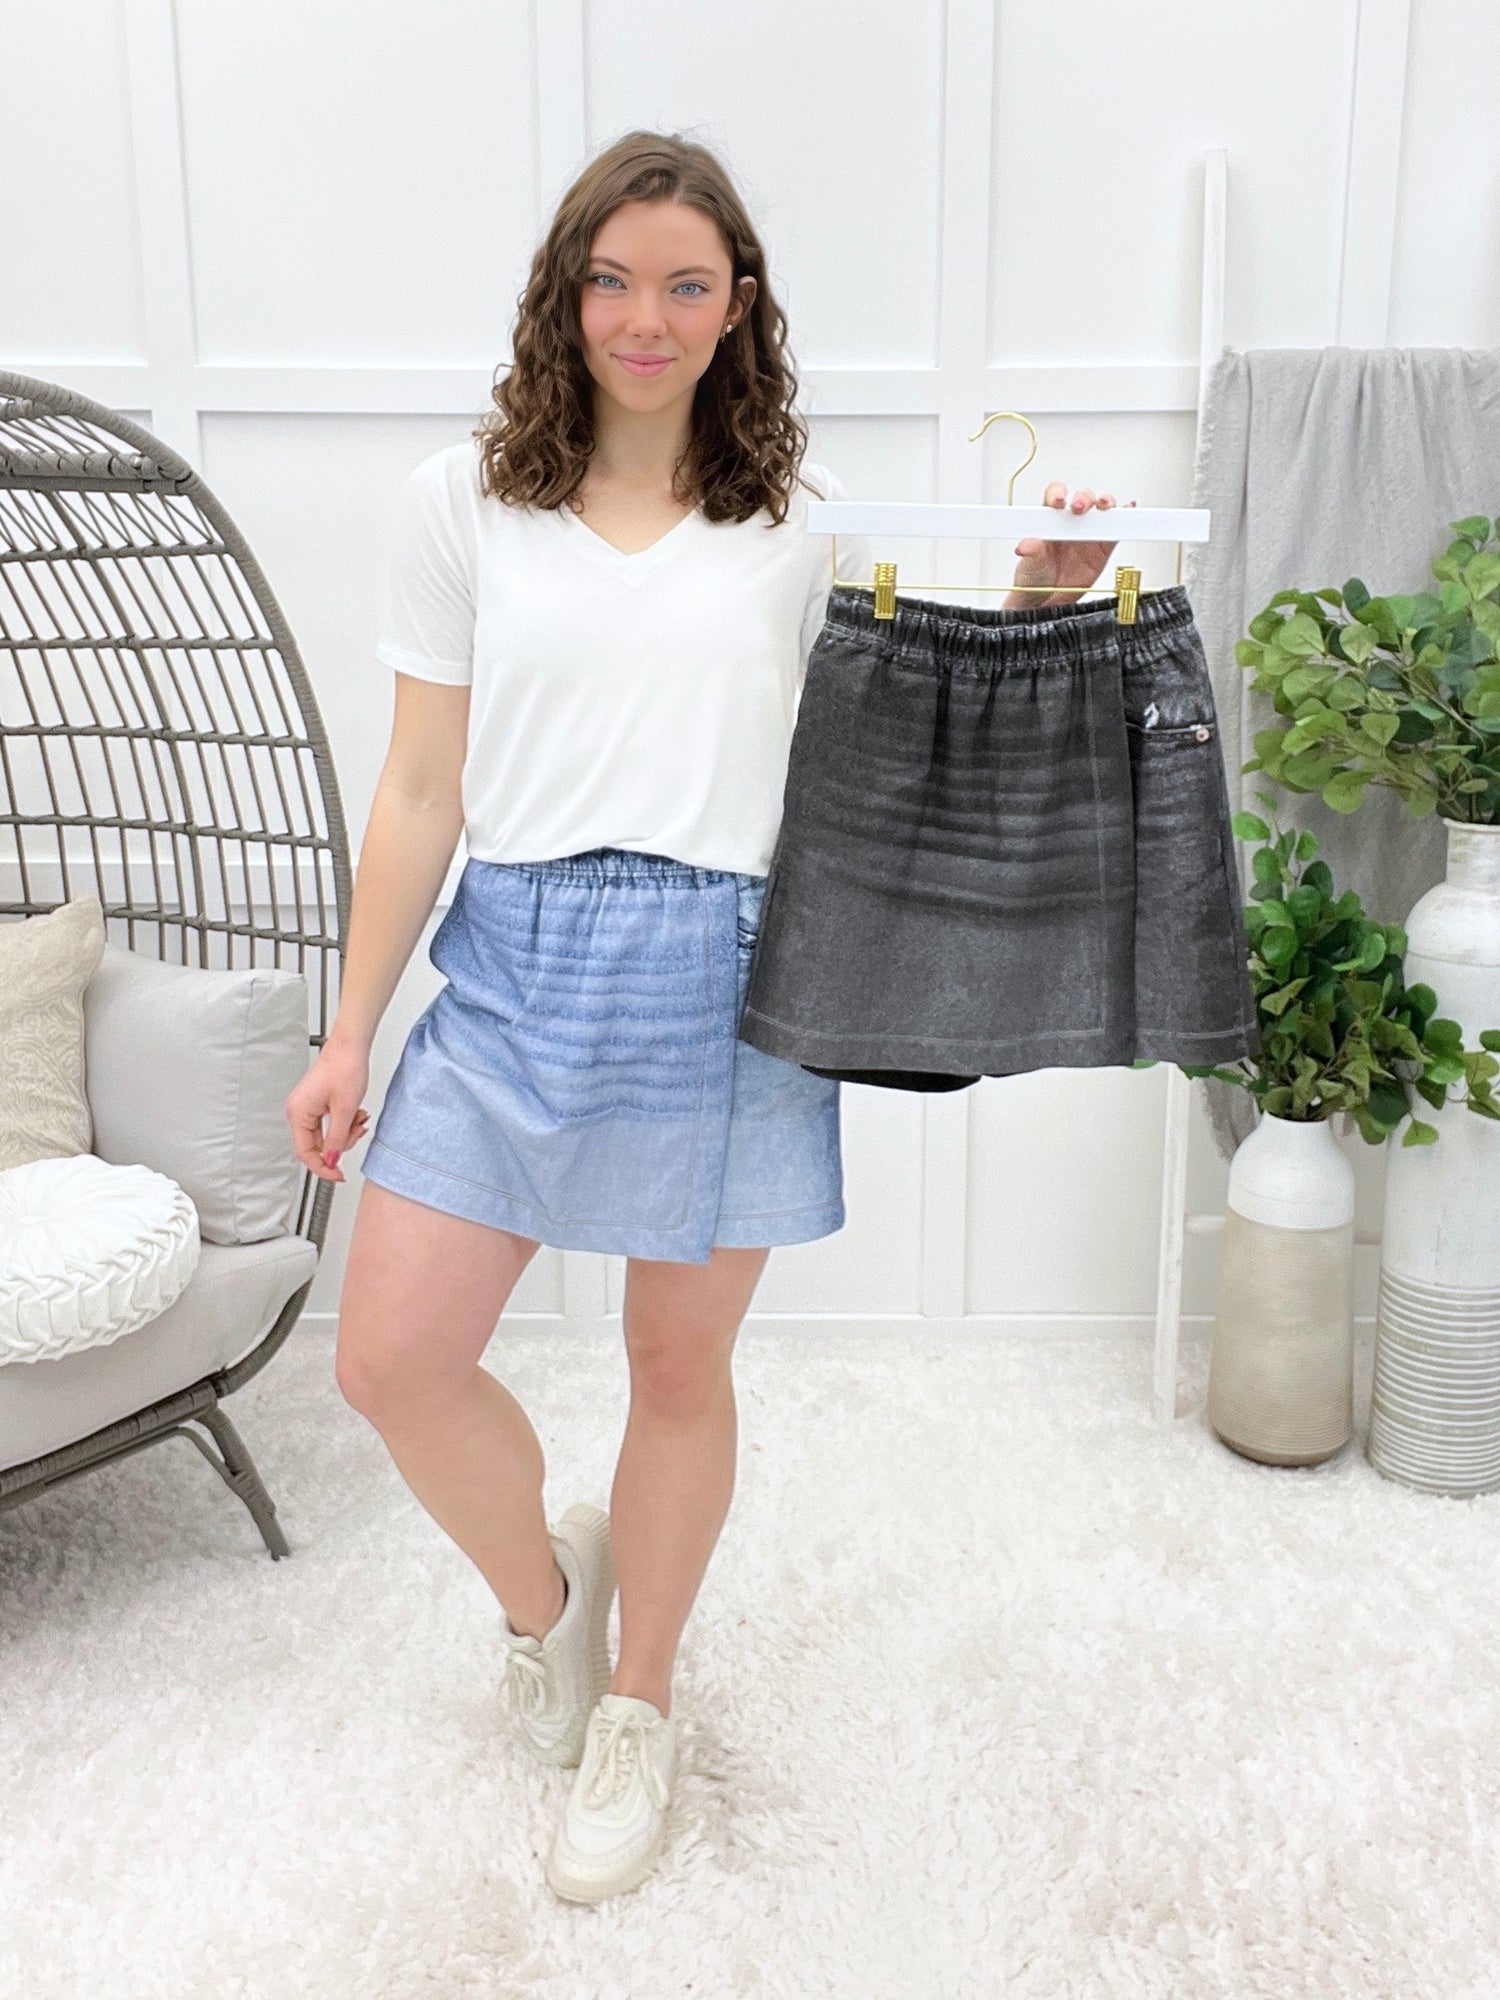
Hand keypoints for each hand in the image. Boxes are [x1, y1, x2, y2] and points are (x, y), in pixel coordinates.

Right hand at [285, 1040, 372, 1184]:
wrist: (350, 1046)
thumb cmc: (345, 1067)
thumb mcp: (345, 1110)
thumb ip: (337, 1139)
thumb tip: (332, 1160)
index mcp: (299, 1113)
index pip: (306, 1153)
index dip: (323, 1167)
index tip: (338, 1175)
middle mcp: (298, 1111)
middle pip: (317, 1145)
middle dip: (341, 1143)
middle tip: (357, 1132)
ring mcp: (307, 1107)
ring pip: (326, 1135)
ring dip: (346, 1132)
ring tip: (359, 1118)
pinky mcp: (317, 1102)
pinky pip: (329, 1123)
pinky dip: (344, 1123)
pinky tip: (356, 1114)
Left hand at [1005, 483, 1136, 608]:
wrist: (1048, 602)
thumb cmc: (1034, 579)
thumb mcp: (1029, 567)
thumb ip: (1031, 554)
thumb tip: (1024, 546)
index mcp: (1049, 520)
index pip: (1055, 497)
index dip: (1058, 494)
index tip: (1058, 501)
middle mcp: (1070, 521)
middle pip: (1082, 498)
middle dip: (1083, 498)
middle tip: (1079, 508)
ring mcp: (1089, 532)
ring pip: (1101, 509)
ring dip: (1105, 502)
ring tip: (1104, 506)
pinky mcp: (1103, 547)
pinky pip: (1116, 529)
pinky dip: (1125, 517)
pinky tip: (1128, 511)